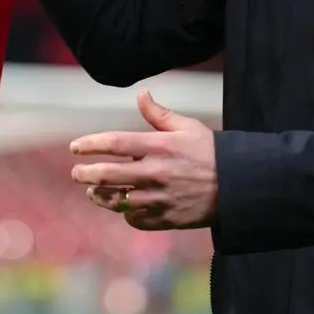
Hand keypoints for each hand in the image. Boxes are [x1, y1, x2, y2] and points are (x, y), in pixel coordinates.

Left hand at [70, 89, 217, 230]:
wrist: (238, 185)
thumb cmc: (210, 152)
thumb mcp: (188, 126)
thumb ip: (160, 113)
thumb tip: (141, 94)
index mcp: (159, 146)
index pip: (114, 143)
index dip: (90, 144)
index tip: (75, 147)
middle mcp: (156, 172)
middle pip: (107, 174)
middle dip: (85, 174)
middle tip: (76, 173)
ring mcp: (160, 197)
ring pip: (117, 200)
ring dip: (100, 196)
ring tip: (92, 192)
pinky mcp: (167, 218)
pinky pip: (136, 219)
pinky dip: (125, 213)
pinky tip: (122, 207)